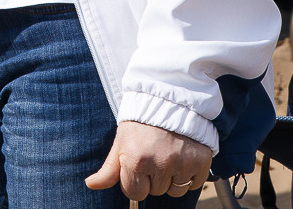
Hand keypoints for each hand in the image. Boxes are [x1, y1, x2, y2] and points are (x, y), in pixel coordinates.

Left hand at [84, 121, 211, 199]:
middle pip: (157, 191)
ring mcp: (183, 163)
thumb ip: (108, 168)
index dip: (136, 181)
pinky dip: (191, 174)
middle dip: (155, 177)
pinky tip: (184, 156)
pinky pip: (195, 184)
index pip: (135, 193)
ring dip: (173, 178)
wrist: (171, 98)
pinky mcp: (201, 161)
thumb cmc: (142, 121)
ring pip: (176, 190)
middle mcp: (161, 164)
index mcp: (137, 161)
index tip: (139, 164)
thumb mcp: (121, 141)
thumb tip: (91, 184)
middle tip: (155, 153)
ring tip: (170, 154)